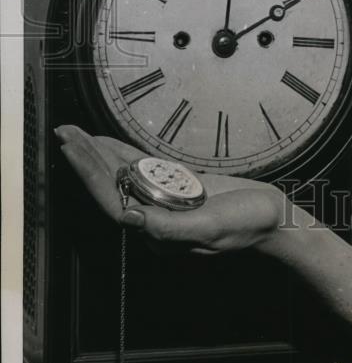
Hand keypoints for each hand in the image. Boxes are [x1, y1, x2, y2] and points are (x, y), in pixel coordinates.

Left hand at [55, 125, 284, 255]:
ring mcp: (168, 201)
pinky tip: (111, 145)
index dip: (91, 174)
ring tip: (77, 136)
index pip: (114, 200)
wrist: (275, 219)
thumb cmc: (249, 225)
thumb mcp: (212, 228)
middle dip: (86, 159)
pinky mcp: (181, 188)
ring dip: (99, 155)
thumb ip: (171, 227)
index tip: (74, 149)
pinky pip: (146, 170)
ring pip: (124, 176)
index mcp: (160, 230)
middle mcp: (157, 216)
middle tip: (65, 132)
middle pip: (112, 185)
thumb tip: (132, 218)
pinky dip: (125, 156)